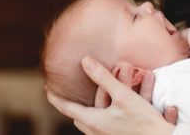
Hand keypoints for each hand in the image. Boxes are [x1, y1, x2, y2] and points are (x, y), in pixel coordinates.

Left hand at [47, 57, 174, 134]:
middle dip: (74, 106)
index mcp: (94, 121)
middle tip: (71, 97)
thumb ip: (104, 77)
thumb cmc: (142, 119)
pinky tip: (110, 111)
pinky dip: (101, 116)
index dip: (56, 98)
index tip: (47, 90)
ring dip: (90, 111)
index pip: (68, 108)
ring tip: (92, 101)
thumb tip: (85, 61)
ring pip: (90, 123)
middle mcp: (97, 131)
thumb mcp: (122, 94)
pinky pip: (102, 127)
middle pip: (79, 117)